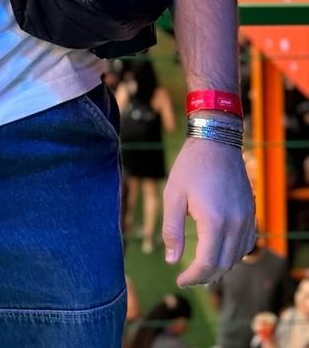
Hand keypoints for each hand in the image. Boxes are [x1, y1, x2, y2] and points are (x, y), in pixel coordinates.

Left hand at [163, 138, 255, 285]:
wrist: (217, 142)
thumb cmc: (190, 167)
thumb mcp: (173, 195)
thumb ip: (172, 230)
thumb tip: (172, 260)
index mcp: (214, 221)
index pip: (207, 264)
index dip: (193, 277)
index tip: (180, 280)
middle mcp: (235, 224)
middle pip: (223, 265)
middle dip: (205, 277)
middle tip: (187, 279)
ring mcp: (247, 220)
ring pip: (236, 257)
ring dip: (220, 268)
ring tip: (201, 270)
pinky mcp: (251, 214)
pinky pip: (246, 245)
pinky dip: (233, 255)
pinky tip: (220, 252)